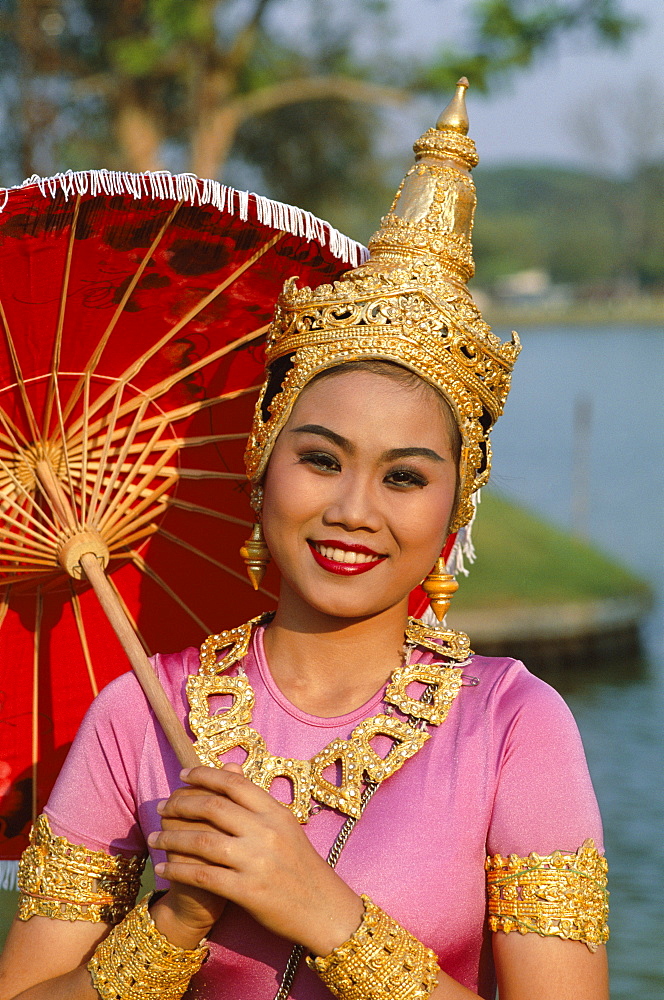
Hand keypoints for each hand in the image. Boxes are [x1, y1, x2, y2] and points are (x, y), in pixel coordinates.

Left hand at [150, 764, 364, 955]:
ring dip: (171, 836)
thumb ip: (258, 804)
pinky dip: (178, 869)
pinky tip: (163, 868)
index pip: (234, 783)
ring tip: (154, 837)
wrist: (325, 910)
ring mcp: (257, 861)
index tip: (183, 775)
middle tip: (161, 807)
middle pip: (213, 807)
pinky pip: (203, 875)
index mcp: (276, 812)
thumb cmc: (302, 867)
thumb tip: (230, 774)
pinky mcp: (248, 891)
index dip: (205, 775)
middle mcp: (266, 831)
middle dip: (180, 804)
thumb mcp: (287, 828)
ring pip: (202, 840)